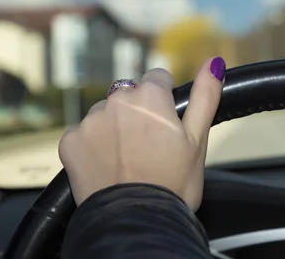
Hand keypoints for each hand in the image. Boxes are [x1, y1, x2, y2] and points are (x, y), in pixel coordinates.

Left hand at [58, 57, 225, 210]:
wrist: (138, 222)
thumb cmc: (173, 182)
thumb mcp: (198, 138)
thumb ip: (205, 95)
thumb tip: (214, 62)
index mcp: (150, 96)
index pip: (158, 78)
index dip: (165, 101)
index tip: (167, 125)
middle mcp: (117, 101)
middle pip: (130, 95)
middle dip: (139, 112)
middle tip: (150, 146)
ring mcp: (90, 121)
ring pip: (106, 113)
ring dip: (115, 127)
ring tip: (129, 158)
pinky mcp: (70, 141)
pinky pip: (83, 133)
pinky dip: (93, 145)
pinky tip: (107, 165)